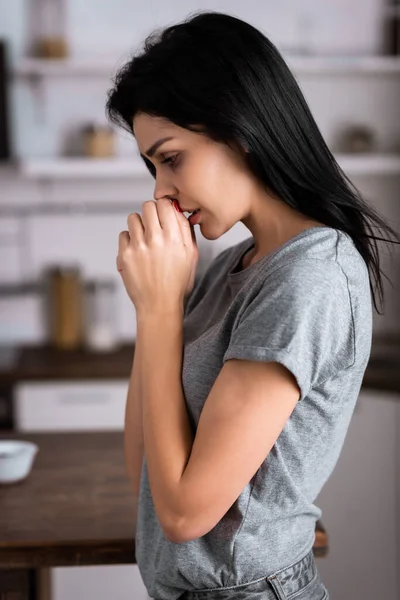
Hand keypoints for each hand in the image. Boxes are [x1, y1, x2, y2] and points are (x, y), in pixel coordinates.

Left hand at [117, 199, 198, 315]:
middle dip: (150, 212)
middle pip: (148, 206)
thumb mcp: (191, 255)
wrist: (159, 305)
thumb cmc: (176, 283)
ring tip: (144, 238)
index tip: (163, 213)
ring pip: (133, 218)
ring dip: (138, 225)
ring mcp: (139, 247)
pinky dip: (129, 240)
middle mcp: (156, 240)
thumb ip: (185, 230)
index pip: (165, 204)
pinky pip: (123, 234)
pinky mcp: (125, 255)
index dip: (164, 207)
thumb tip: (177, 211)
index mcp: (175, 238)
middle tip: (153, 224)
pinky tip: (137, 250)